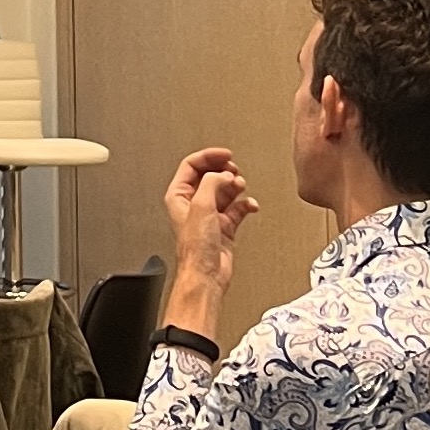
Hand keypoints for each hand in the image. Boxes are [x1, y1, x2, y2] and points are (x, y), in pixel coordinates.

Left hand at [161, 147, 257, 335]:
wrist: (206, 274)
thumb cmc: (196, 249)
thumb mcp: (202, 206)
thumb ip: (212, 182)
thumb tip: (224, 175)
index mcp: (178, 196)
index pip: (191, 165)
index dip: (209, 156)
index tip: (226, 154)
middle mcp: (193, 204)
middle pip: (210, 175)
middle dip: (225, 170)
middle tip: (234, 172)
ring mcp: (209, 214)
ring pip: (225, 189)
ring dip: (236, 186)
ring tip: (240, 188)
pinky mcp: (224, 225)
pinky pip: (238, 207)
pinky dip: (246, 204)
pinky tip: (250, 206)